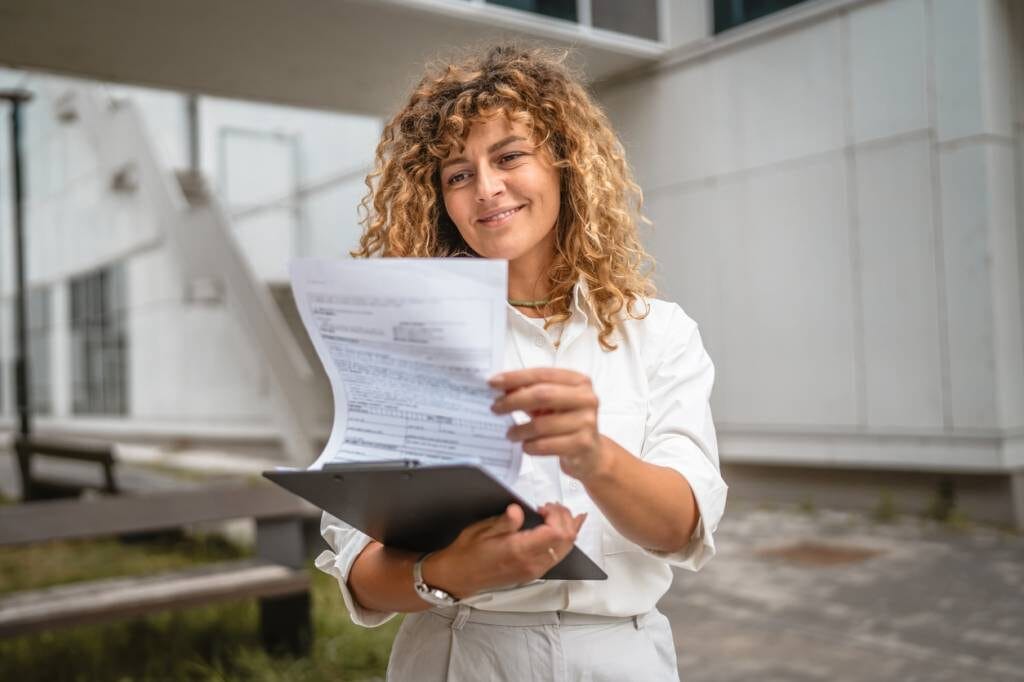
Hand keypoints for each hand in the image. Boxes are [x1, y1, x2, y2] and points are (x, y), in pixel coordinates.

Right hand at [423, 503, 585, 598]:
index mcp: (520, 551)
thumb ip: (504, 521)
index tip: (544, 506)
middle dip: (566, 519)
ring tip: (556, 515)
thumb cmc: (468, 552)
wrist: (459, 576)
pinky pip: (557, 556)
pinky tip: (560, 531)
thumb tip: (517, 510)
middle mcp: (531, 564)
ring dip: (567, 529)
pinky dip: (563, 541)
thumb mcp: (482, 530)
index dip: (557, 515)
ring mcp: (534, 571)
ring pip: (565, 550)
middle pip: (566, 541)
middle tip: (552, 507)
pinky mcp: (533, 573)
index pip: (556, 532)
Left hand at [489, 368, 613, 480]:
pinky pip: (546, 445)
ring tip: (510, 433)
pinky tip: (525, 446)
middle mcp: (586, 398)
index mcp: (579, 381)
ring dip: (519, 430)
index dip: (516, 377)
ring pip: (542, 424)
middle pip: (542, 395)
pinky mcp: (583, 444)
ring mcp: (587, 422)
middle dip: (514, 401)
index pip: (542, 374)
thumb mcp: (551, 404)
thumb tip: (501, 386)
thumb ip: (530, 392)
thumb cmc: (567, 423)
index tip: (493, 383)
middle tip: (495, 408)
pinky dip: (530, 446)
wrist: (591, 454)